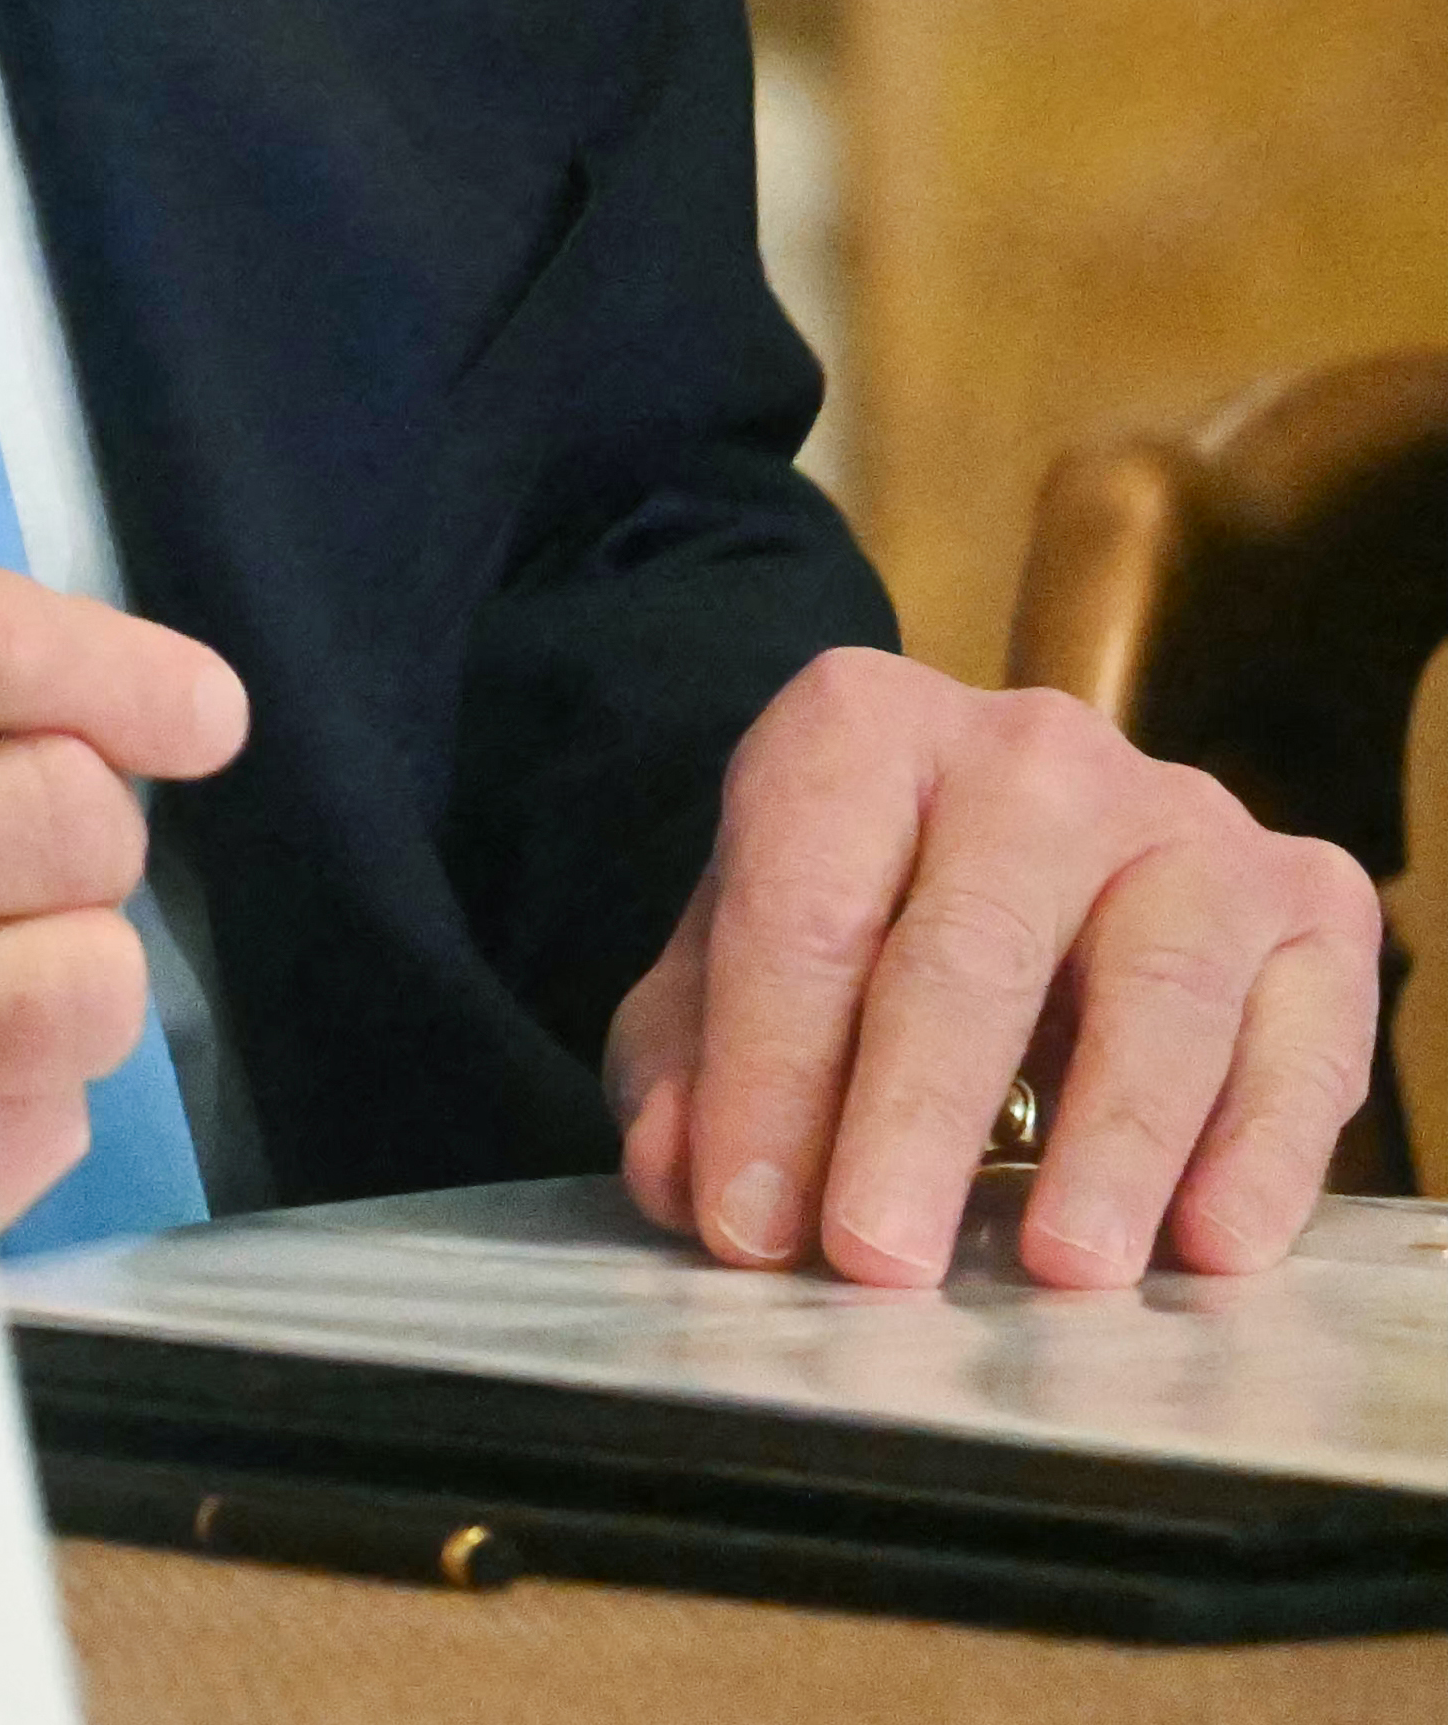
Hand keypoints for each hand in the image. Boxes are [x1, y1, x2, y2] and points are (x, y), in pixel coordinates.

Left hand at [607, 651, 1386, 1289]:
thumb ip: (689, 1067)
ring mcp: (1187, 817)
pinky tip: (1211, 1245)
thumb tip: (685, 1180)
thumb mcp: (729, 971)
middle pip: (972, 947)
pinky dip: (1261, 1150)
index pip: (801, 907)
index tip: (749, 1221)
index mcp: (858, 728)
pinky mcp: (1312, 902)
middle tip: (879, 1257)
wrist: (1019, 851)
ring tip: (1063, 1269)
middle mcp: (1032, 751)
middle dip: (916, 1116)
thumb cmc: (853, 919)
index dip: (767, 1073)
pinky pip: (1302, 1039)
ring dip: (1110, 1142)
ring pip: (1157, 989)